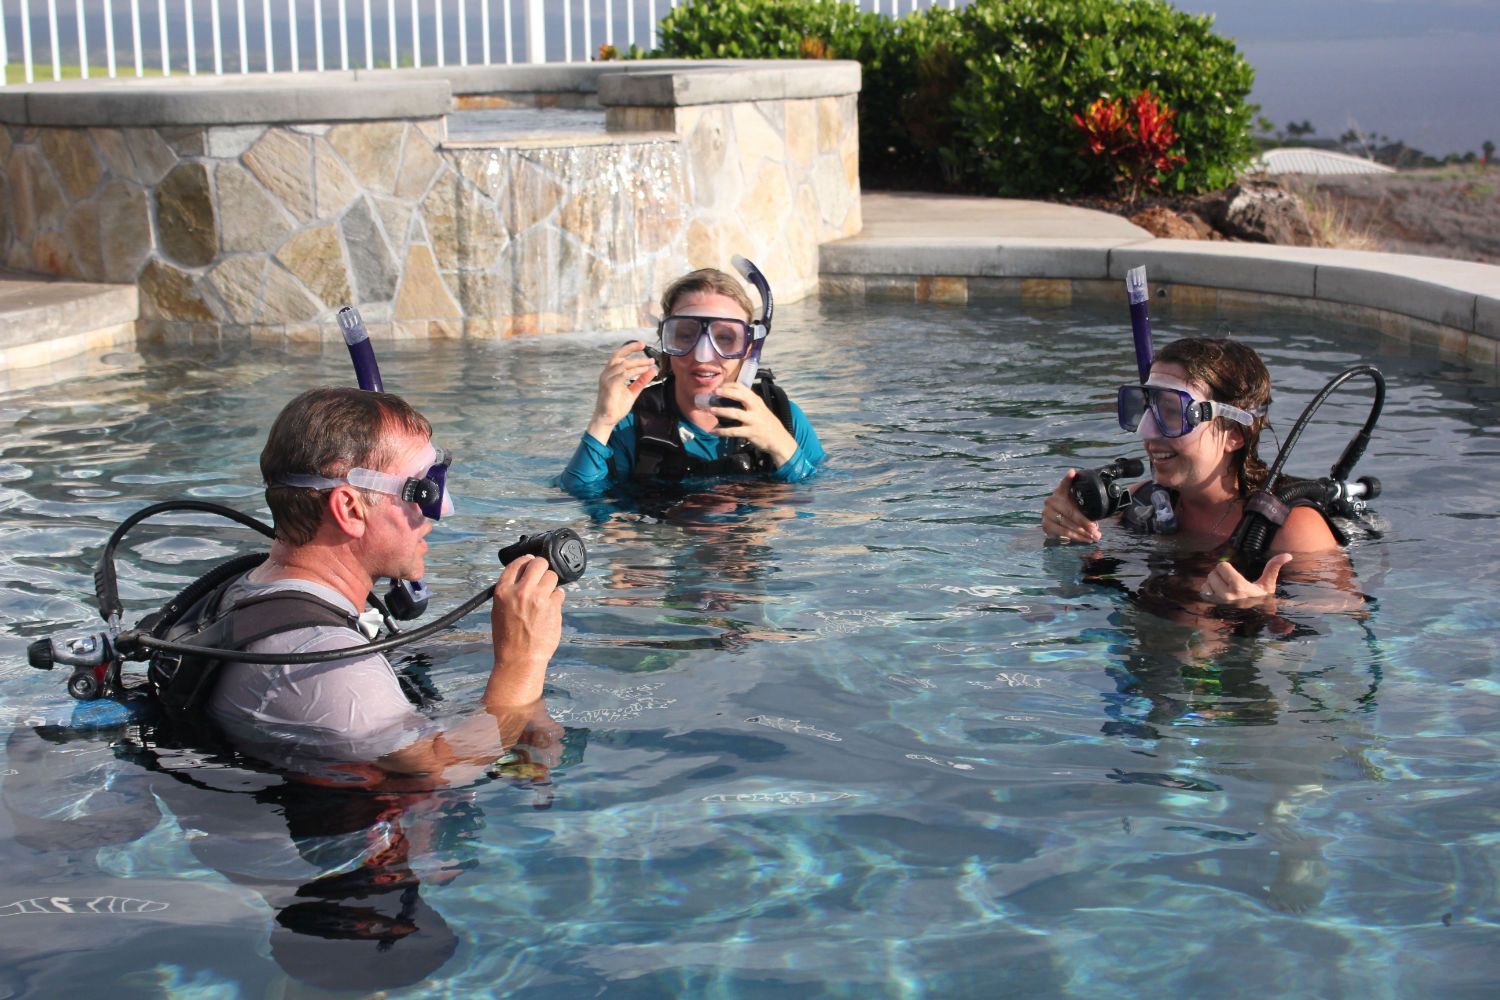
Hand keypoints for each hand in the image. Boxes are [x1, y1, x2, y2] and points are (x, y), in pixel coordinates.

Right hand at [485, 555, 564, 706]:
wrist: (520, 659)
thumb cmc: (507, 638)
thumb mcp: (498, 610)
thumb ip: (509, 591)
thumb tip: (522, 577)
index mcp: (503, 591)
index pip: (517, 563)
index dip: (526, 561)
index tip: (531, 561)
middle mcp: (521, 591)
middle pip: (539, 563)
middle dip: (542, 567)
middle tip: (543, 576)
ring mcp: (539, 598)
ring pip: (552, 577)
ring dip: (551, 584)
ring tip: (546, 596)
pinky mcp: (554, 607)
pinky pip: (559, 593)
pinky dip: (556, 598)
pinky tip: (550, 608)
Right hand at [586, 341, 657, 443]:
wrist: (608, 420)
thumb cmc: (617, 406)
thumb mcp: (633, 391)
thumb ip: (642, 381)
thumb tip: (653, 370)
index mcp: (611, 373)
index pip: (619, 356)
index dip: (629, 348)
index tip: (642, 345)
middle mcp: (607, 374)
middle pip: (618, 356)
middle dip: (631, 348)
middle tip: (644, 346)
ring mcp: (607, 379)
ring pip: (623, 365)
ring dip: (638, 363)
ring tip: (649, 363)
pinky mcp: (609, 386)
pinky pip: (623, 375)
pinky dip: (635, 372)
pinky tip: (643, 371)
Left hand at [708, 381, 797, 466]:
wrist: (779, 440)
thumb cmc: (767, 423)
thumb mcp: (761, 409)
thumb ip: (749, 403)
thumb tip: (731, 397)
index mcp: (757, 401)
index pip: (743, 388)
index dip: (729, 385)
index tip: (719, 387)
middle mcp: (756, 408)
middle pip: (741, 396)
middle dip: (727, 392)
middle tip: (715, 392)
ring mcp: (753, 420)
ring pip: (736, 413)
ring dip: (722, 411)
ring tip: (711, 410)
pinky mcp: (751, 433)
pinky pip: (734, 431)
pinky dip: (722, 431)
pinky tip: (713, 431)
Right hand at [1042, 470, 1100, 542]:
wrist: (1058, 519)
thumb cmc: (1071, 509)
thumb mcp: (1078, 502)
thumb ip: (1084, 498)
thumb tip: (1088, 495)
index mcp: (1060, 492)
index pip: (1064, 484)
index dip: (1068, 479)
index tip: (1073, 473)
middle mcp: (1051, 501)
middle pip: (1070, 512)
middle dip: (1085, 523)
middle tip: (1096, 530)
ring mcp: (1046, 513)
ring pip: (1067, 525)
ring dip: (1082, 532)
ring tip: (1094, 537)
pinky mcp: (1045, 525)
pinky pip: (1062, 533)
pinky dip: (1075, 537)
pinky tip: (1084, 539)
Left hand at [1199, 552, 1292, 604]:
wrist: (1255, 616)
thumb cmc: (1261, 597)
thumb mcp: (1268, 583)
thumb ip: (1274, 567)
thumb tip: (1287, 555)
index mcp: (1239, 587)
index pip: (1221, 566)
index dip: (1227, 567)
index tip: (1234, 573)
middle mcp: (1226, 595)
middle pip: (1213, 573)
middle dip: (1220, 574)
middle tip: (1230, 580)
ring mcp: (1218, 601)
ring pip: (1207, 582)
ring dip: (1214, 582)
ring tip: (1225, 586)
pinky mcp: (1212, 606)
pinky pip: (1203, 591)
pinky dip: (1209, 589)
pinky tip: (1219, 592)